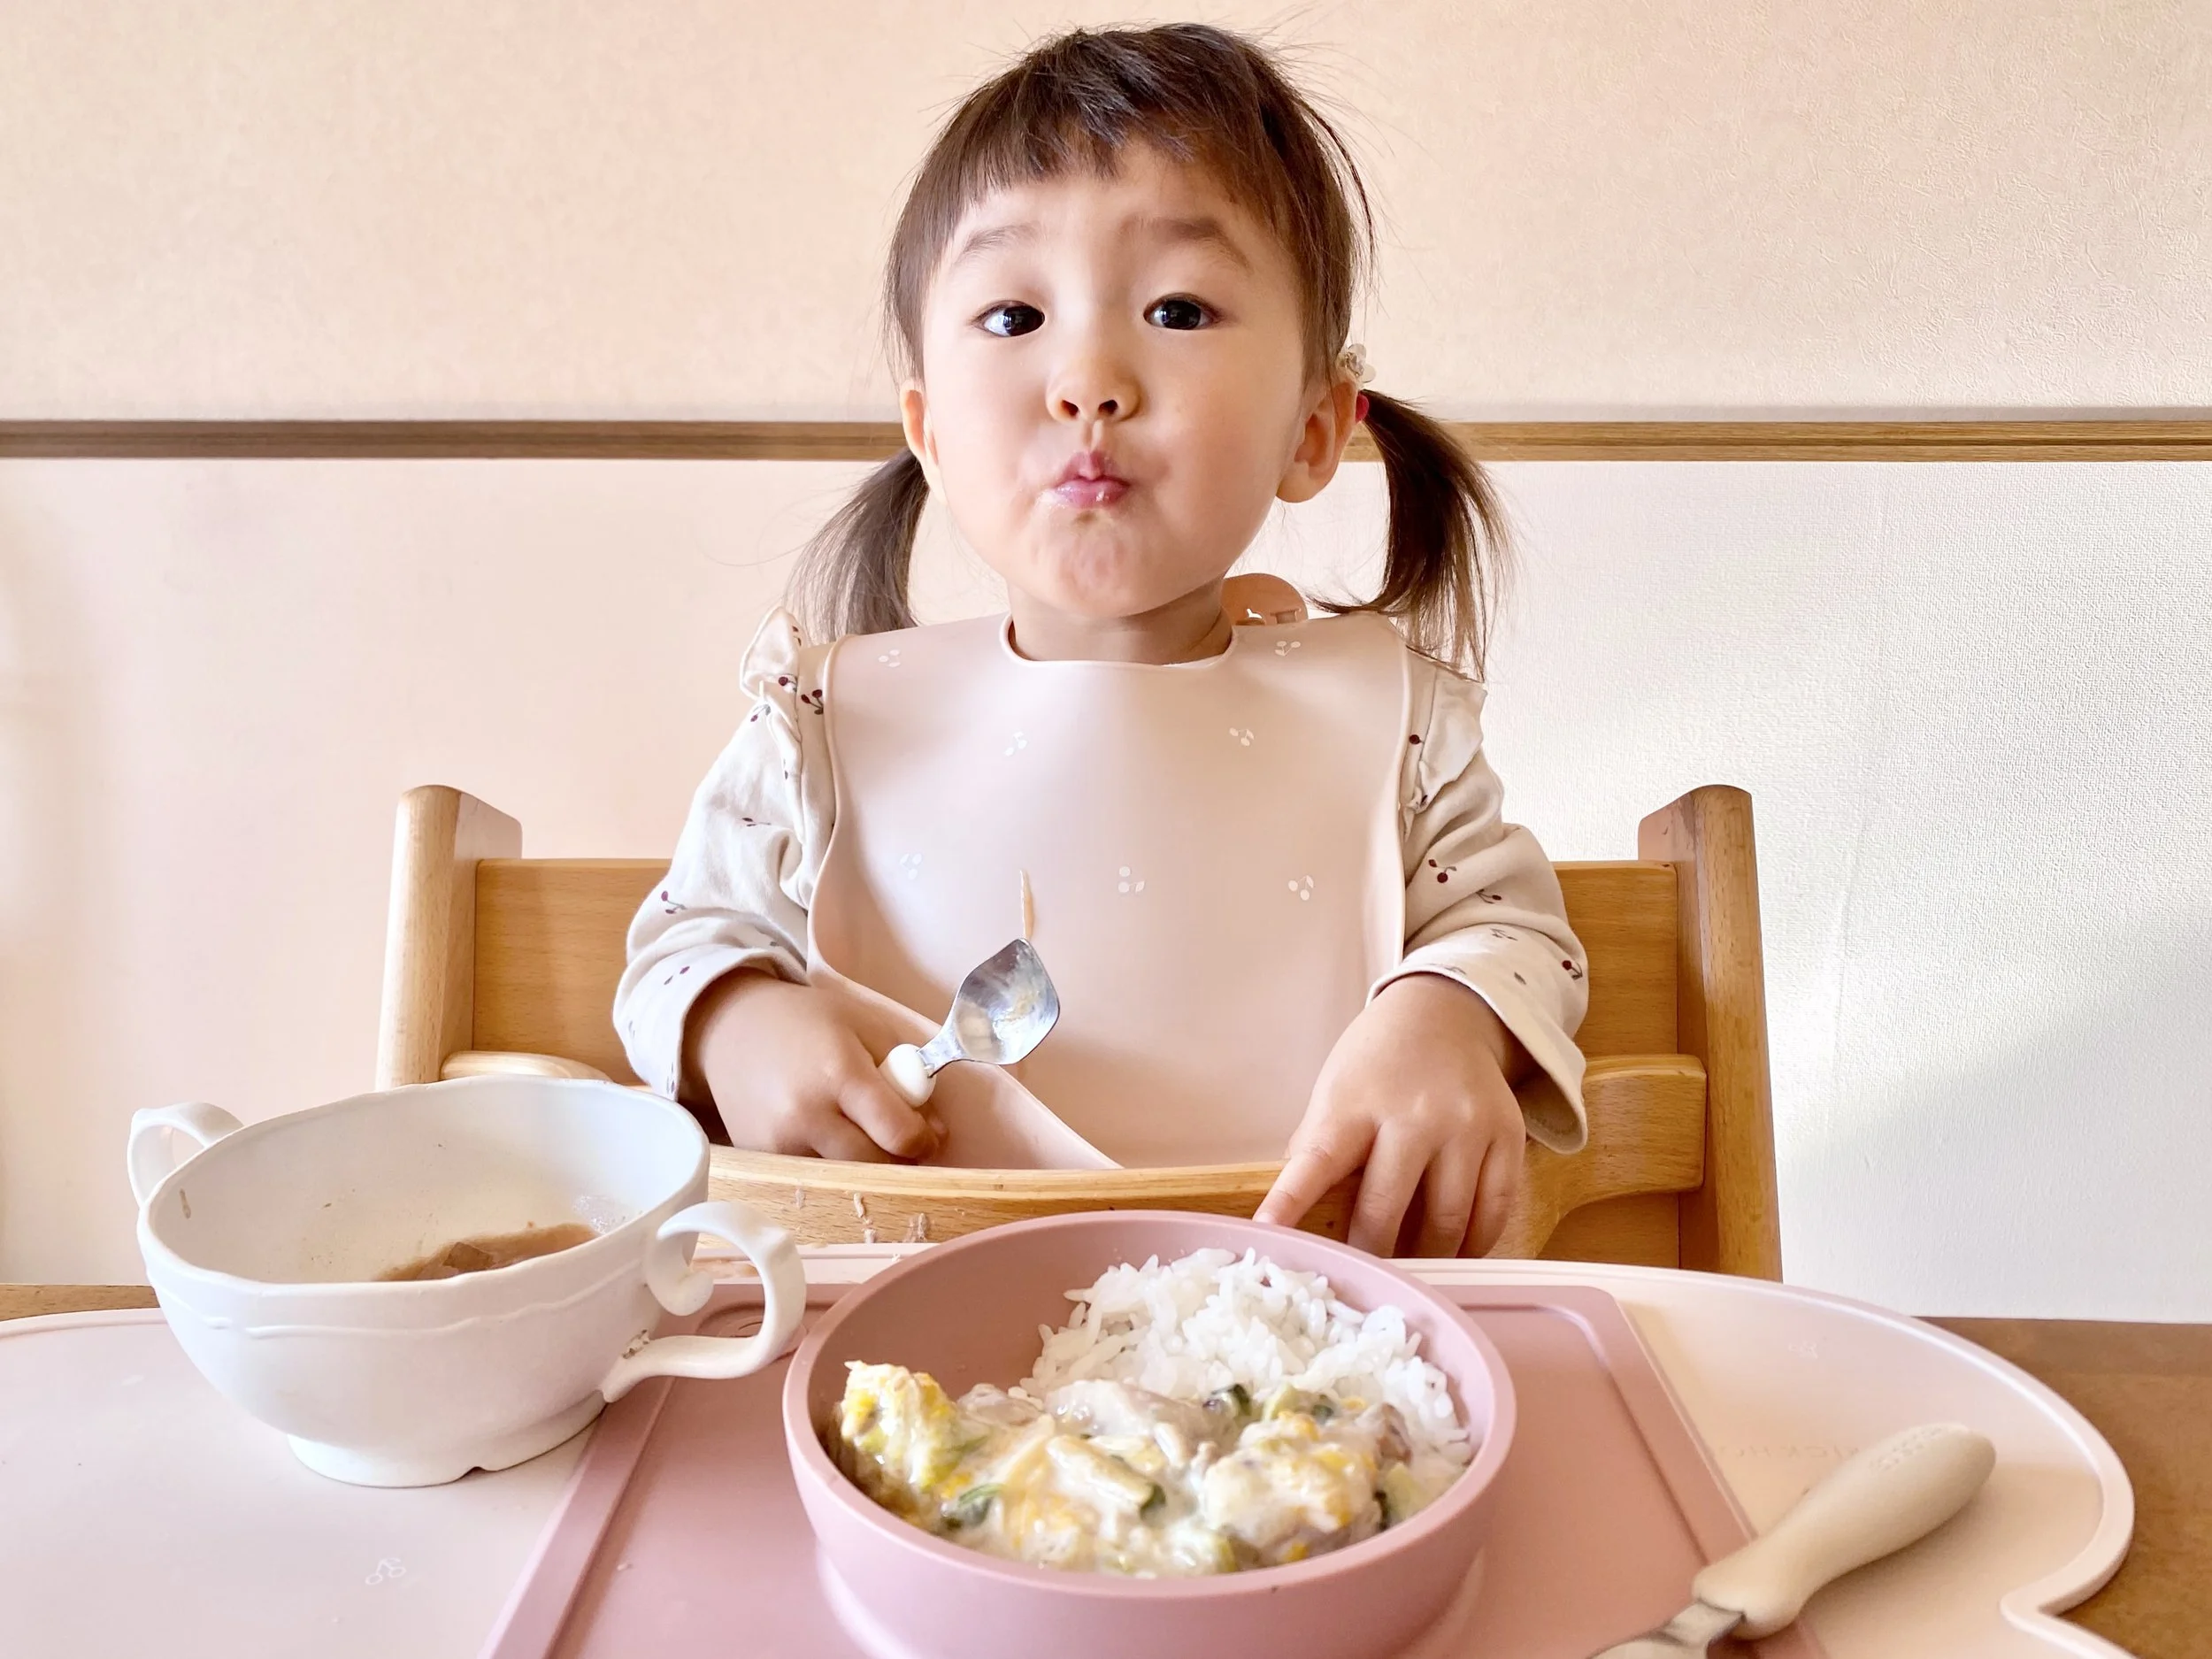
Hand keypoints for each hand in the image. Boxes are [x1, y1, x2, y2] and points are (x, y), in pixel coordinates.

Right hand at [683, 971, 942, 1162]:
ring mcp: (778, 1143)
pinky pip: (812, 1180)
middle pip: (875, 1167)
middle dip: (898, 1160)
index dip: (924, 1140)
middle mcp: (806, 1114)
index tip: (927, 1134)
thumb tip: (933, 1130)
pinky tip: (826, 1139)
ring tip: (861, 1135)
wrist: (731, 1029)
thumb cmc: (807, 1021)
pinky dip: (829, 1168)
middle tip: (898, 1140)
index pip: (899, 1134)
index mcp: (840, 1073)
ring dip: (864, 1167)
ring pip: (845, 1181)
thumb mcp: (866, 1026)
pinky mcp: (760, 1160)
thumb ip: (908, 1073)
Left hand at [1255, 974, 1525, 1256]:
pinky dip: (1472, 1245)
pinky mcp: (1508, 1136)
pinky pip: (1493, 1212)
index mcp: (1356, 1103)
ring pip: (1447, 1222)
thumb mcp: (1334, 1090)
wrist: (1444, 1012)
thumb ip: (1319, 1148)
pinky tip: (1454, 1254)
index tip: (1267, 1237)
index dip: (1289, 1203)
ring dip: (1424, 1259)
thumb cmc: (1376, 1062)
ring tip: (1410, 1276)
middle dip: (1369, 1255)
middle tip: (1360, 1283)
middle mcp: (1414, 1115)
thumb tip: (1292, 1217)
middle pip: (1386, 1208)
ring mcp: (1466, 1127)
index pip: (1316, 1162)